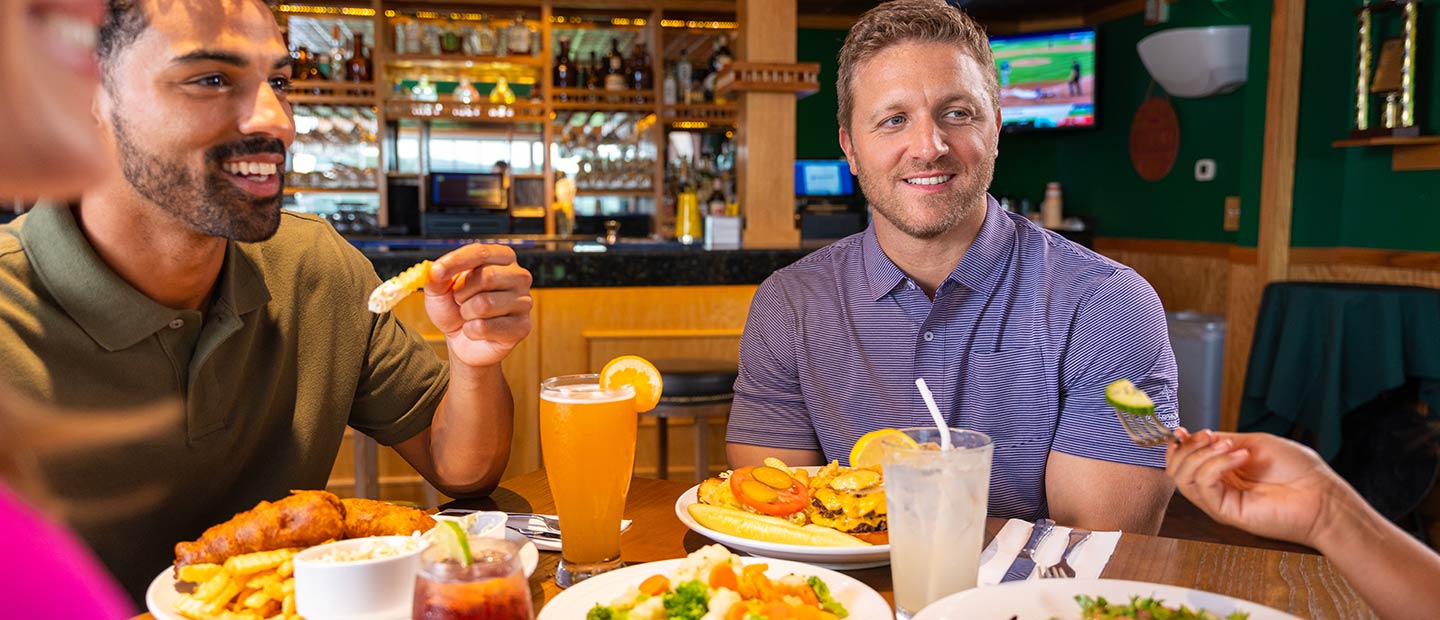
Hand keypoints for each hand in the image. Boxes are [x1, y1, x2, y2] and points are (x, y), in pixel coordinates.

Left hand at [423, 244, 532, 368]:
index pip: (481, 252)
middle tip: (459, 300)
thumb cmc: (455, 308)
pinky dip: (471, 331)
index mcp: (502, 258)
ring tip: (469, 315)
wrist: (462, 340)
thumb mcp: (439, 289)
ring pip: (485, 304)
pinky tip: (476, 330)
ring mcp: (524, 302)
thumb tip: (435, 271)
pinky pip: (486, 327)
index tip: (436, 272)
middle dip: (462, 293)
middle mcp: (519, 276)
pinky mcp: (522, 327)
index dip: (456, 261)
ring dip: (466, 313)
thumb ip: (436, 277)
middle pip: (487, 277)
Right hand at [1165, 429, 1356, 547]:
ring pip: (1183, 477)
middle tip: (1209, 437)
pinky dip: (1217, 464)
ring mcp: (1219, 501)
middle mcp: (1216, 487)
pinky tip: (1240, 456)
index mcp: (1221, 471)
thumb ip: (1222, 442)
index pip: (1183, 460)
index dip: (1179, 443)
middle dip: (1186, 447)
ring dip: (1201, 454)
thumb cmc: (1297, 470)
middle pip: (1176, 469)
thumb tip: (1195, 435)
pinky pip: (1204, 485)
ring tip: (1230, 446)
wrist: (1322, 495)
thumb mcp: (1253, 443)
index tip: (1184, 429)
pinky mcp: (1225, 512)